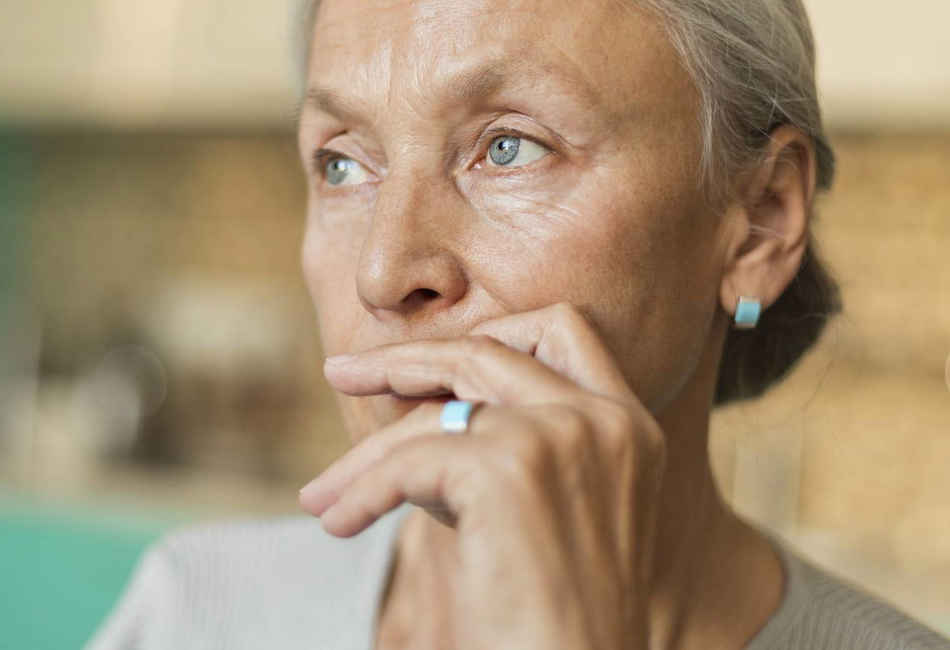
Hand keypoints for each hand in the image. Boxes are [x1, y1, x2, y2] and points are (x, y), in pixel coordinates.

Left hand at [297, 302, 665, 649]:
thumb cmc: (549, 620)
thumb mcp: (540, 510)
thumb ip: (505, 443)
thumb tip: (418, 404)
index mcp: (626, 425)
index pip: (559, 329)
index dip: (485, 331)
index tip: (422, 359)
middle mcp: (602, 420)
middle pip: (486, 349)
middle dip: (403, 358)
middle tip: (342, 373)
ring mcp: (560, 437)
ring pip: (435, 411)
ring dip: (366, 454)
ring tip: (322, 494)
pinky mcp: (508, 471)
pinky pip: (408, 464)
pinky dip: (361, 492)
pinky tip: (339, 522)